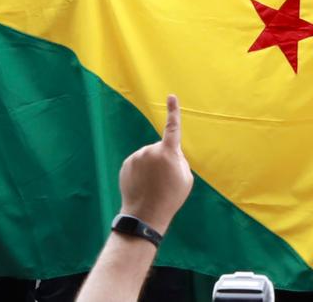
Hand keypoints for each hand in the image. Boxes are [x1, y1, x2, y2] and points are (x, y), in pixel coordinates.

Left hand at [117, 94, 192, 233]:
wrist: (144, 215)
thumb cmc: (170, 198)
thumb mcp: (186, 178)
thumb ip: (180, 160)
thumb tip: (171, 151)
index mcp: (169, 152)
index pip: (173, 128)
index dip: (174, 111)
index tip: (171, 96)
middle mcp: (151, 150)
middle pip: (162, 149)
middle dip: (164, 159)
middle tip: (165, 180)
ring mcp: (137, 156)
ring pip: (149, 156)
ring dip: (152, 165)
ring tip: (153, 185)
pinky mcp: (127, 163)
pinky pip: (138, 162)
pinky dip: (141, 170)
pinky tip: (143, 185)